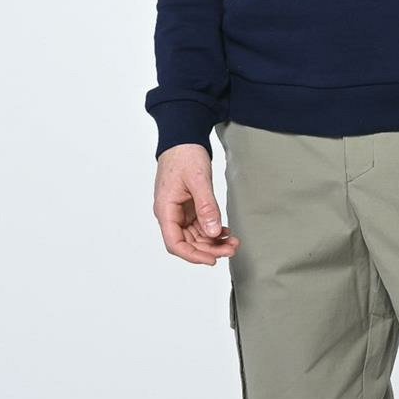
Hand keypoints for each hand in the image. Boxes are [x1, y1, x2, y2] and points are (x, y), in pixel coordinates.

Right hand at [153, 144, 239, 265]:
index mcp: (166, 209)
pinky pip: (199, 226)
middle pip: (187, 243)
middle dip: (209, 249)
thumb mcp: (198, 180)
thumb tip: (213, 232)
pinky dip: (212, 231)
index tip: (212, 259)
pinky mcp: (188, 207)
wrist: (183, 139)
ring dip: (213, 242)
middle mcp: (170, 214)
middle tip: (232, 249)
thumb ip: (206, 206)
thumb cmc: (184, 155)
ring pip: (195, 236)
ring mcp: (179, 211)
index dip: (193, 255)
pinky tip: (226, 232)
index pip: (175, 242)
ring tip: (233, 242)